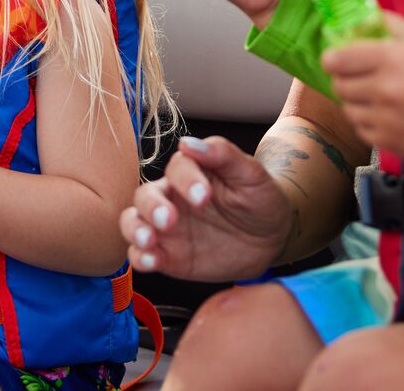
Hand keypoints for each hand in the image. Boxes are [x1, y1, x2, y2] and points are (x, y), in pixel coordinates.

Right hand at [119, 135, 294, 280]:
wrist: (270, 240)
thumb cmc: (260, 200)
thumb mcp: (252, 176)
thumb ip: (224, 156)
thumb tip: (190, 143)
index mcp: (191, 173)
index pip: (178, 169)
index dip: (187, 180)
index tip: (204, 196)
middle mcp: (172, 197)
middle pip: (145, 195)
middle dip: (151, 207)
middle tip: (169, 220)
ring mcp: (166, 228)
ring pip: (133, 222)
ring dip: (135, 230)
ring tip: (148, 240)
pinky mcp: (168, 256)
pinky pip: (142, 255)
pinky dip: (139, 258)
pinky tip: (151, 261)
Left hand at [319, 10, 403, 156]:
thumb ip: (386, 22)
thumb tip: (359, 14)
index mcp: (388, 59)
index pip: (336, 60)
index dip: (333, 58)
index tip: (336, 58)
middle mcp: (383, 90)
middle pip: (339, 85)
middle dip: (345, 79)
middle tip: (359, 76)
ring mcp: (386, 119)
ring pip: (348, 109)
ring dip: (356, 102)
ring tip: (376, 95)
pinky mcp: (390, 141)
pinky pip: (362, 129)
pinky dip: (368, 121)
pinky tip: (385, 113)